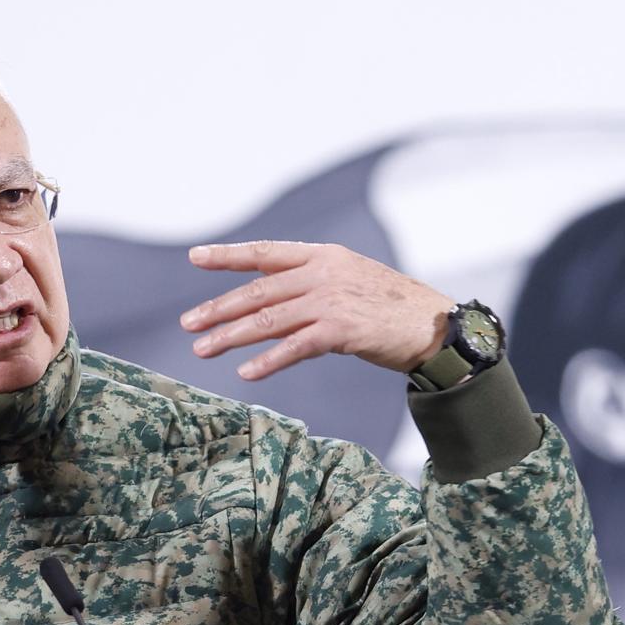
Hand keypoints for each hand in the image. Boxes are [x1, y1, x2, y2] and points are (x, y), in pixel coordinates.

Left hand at [180, 241, 450, 380]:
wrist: (435, 325)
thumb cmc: (391, 307)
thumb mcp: (349, 280)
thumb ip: (312, 283)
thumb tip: (272, 296)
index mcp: (323, 255)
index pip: (265, 252)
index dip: (228, 256)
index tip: (196, 258)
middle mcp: (323, 272)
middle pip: (258, 290)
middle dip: (219, 307)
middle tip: (189, 324)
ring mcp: (332, 300)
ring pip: (269, 319)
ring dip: (231, 336)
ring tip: (203, 349)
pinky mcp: (343, 330)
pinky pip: (295, 347)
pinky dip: (268, 361)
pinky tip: (247, 373)